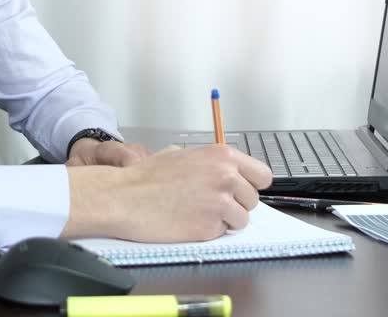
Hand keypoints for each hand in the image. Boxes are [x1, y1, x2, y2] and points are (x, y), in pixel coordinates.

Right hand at [63, 144, 272, 242]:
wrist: (125, 197)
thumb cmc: (147, 176)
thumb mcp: (182, 154)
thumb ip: (210, 161)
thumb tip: (226, 170)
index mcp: (222, 156)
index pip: (262, 175)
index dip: (250, 185)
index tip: (240, 190)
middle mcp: (226, 177)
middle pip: (252, 200)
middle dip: (235, 203)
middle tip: (210, 203)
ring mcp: (220, 203)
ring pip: (241, 219)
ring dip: (224, 220)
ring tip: (197, 212)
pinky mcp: (210, 227)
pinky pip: (223, 233)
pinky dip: (210, 231)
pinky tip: (189, 221)